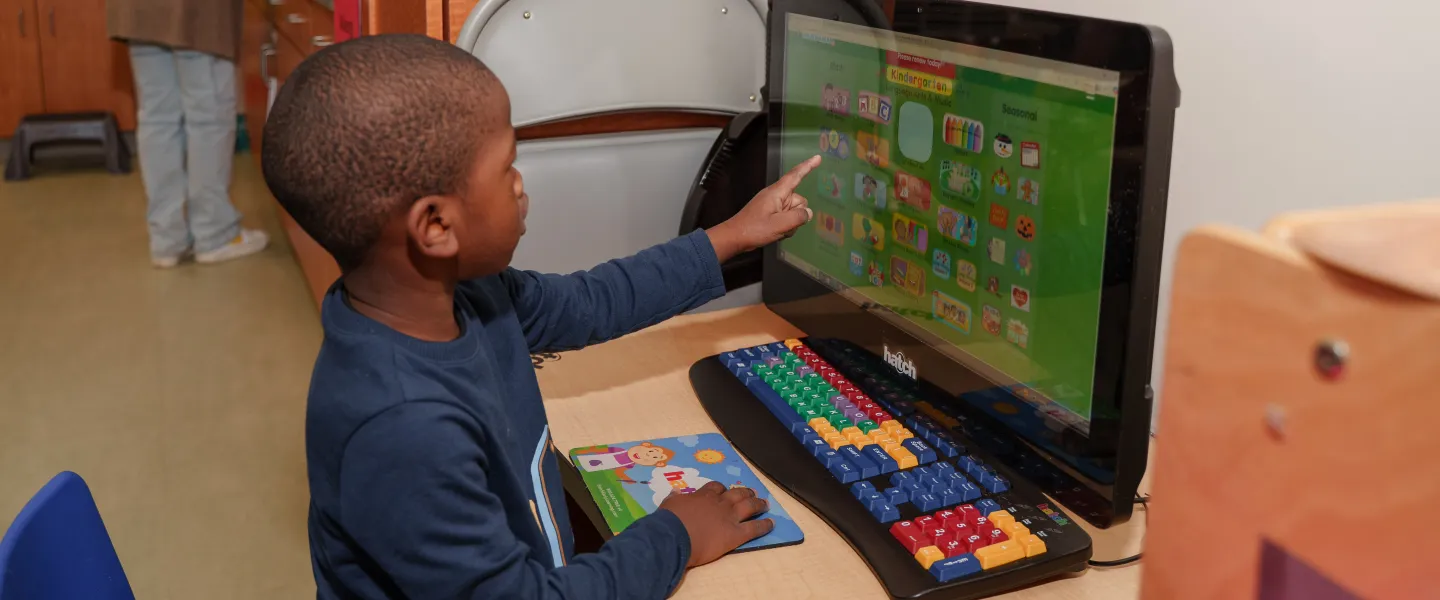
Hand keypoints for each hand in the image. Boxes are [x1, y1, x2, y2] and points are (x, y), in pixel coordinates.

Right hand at [659, 481, 773, 566]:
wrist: (674, 536)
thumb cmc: (668, 522)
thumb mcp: (668, 505)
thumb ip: (674, 499)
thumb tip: (675, 494)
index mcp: (702, 496)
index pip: (716, 487)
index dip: (722, 489)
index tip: (724, 490)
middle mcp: (719, 503)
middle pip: (737, 493)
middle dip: (745, 492)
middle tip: (752, 493)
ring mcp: (729, 517)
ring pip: (749, 506)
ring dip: (758, 504)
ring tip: (765, 504)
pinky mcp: (736, 534)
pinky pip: (754, 528)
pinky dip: (764, 525)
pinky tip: (771, 524)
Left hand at [707, 155, 821, 261]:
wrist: (735, 237)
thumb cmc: (754, 229)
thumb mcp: (780, 225)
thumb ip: (798, 217)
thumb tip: (808, 213)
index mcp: (777, 192)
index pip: (795, 176)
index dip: (808, 167)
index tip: (817, 158)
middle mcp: (776, 195)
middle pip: (799, 200)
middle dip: (797, 215)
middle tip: (783, 225)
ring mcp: (773, 204)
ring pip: (794, 211)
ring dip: (791, 223)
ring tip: (777, 230)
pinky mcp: (771, 213)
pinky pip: (786, 217)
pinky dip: (785, 226)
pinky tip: (776, 232)